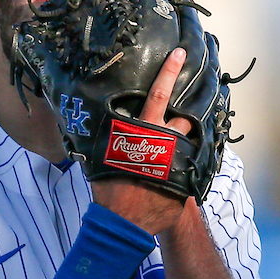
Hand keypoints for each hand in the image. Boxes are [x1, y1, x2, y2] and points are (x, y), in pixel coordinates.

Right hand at [91, 49, 194, 233]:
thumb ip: (107, 143)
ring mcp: (178, 162)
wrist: (125, 224)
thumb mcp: (102, 161)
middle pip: (183, 119)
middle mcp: (165, 143)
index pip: (157, 95)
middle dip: (187, 113)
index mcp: (144, 132)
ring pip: (190, 143)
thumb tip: (87, 128)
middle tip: (192, 102)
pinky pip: (190, 168)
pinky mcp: (185, 181)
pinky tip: (186, 172)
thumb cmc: (110, 191)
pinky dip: (188, 168)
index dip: (169, 73)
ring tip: (185, 144)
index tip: (180, 54)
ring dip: (188, 141)